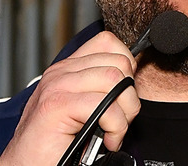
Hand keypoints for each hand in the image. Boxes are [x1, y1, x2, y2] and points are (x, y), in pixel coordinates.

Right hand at [0, 31, 140, 165]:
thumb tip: (132, 83)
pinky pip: (104, 106)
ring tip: (112, 131)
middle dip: (130, 95)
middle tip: (120, 120)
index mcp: (68, 69)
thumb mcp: (83, 110)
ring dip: (124, 113)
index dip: (127, 66)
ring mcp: (57, 86)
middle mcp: (61, 73)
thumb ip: (100, 90)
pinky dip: (115, 127)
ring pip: (114, 80)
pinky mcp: (56, 105)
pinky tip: (108, 140)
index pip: (108, 42)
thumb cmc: (55, 145)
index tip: (123, 95)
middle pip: (118, 62)